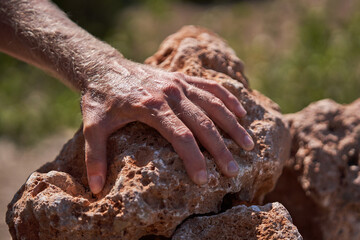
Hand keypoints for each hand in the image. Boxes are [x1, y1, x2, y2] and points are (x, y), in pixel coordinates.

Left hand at [81, 59, 253, 193]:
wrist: (104, 67)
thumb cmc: (99, 99)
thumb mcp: (93, 127)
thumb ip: (95, 157)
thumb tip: (94, 189)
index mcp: (151, 107)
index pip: (181, 137)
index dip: (195, 160)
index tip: (203, 180)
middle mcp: (170, 94)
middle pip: (204, 124)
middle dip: (221, 149)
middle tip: (233, 171)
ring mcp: (178, 83)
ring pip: (214, 104)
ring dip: (233, 125)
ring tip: (248, 145)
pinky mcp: (181, 78)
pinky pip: (211, 87)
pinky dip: (229, 99)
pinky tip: (241, 113)